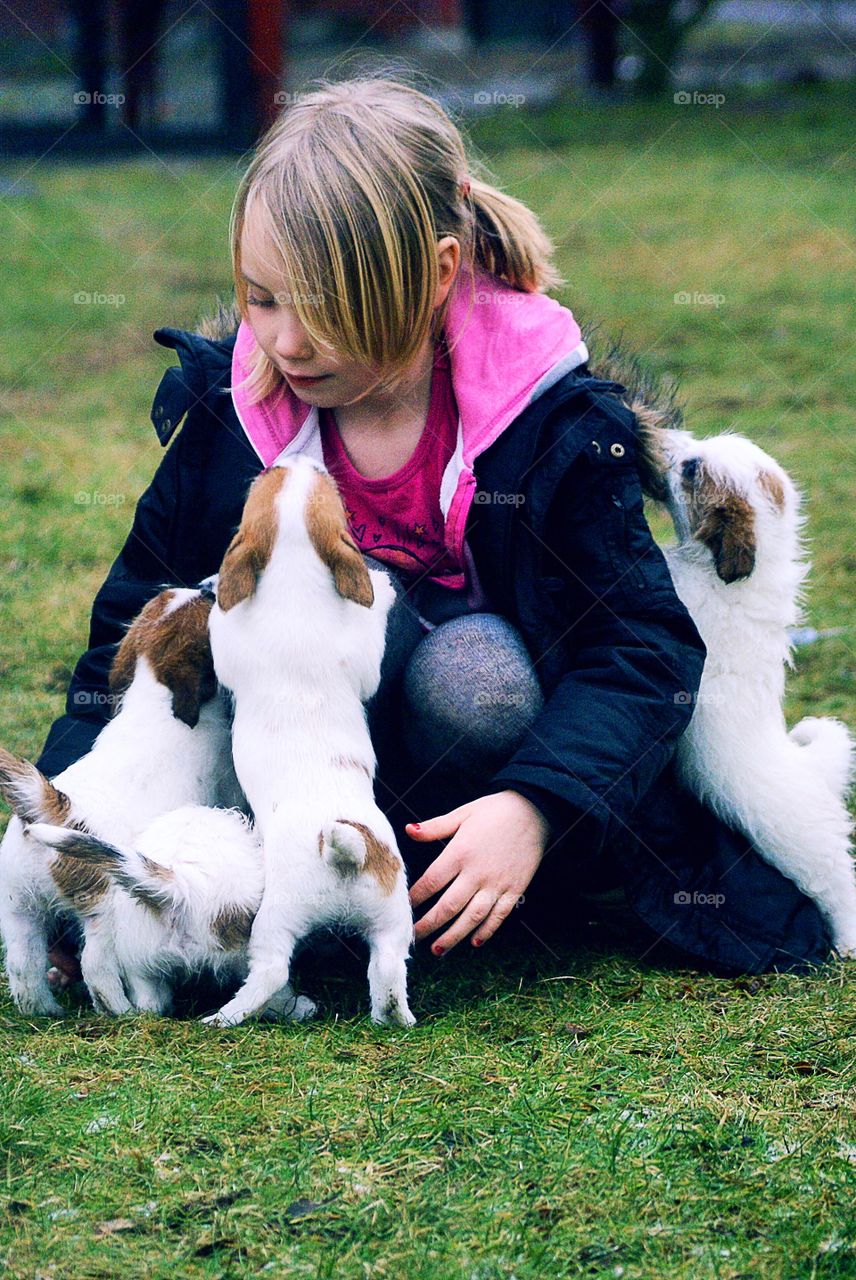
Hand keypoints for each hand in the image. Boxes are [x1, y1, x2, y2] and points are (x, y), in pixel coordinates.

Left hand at [407, 790, 550, 952]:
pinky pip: (499, 915)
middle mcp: (477, 872)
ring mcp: (497, 883)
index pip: (431, 882)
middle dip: (429, 925)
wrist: (534, 809)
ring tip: (438, 949)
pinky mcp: (515, 889)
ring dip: (454, 936)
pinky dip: (487, 931)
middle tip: (413, 937)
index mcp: (460, 853)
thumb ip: (434, 827)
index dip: (416, 898)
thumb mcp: (462, 814)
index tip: (405, 908)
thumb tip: (408, 830)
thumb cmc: (494, 810)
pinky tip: (474, 941)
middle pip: (448, 906)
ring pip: (472, 917)